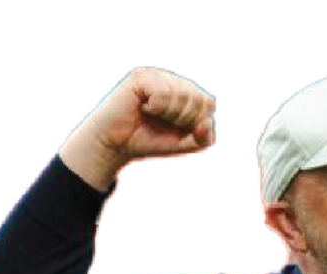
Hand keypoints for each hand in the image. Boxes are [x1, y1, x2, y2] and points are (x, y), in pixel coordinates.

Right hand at [60, 67, 215, 190]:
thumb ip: (204, 137)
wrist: (116, 144)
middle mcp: (173, 79)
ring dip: (169, 114)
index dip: (197, 122)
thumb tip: (207, 122)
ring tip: (152, 114)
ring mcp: (157, 75)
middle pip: (199, 98)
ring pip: (182, 94)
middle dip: (184, 119)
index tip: (177, 127)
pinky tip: (144, 108)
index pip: (209, 102)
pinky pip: (162, 92)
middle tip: (164, 122)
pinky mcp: (140, 76)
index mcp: (186, 91)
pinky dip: (156, 107)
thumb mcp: (185, 144)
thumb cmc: (150, 140)